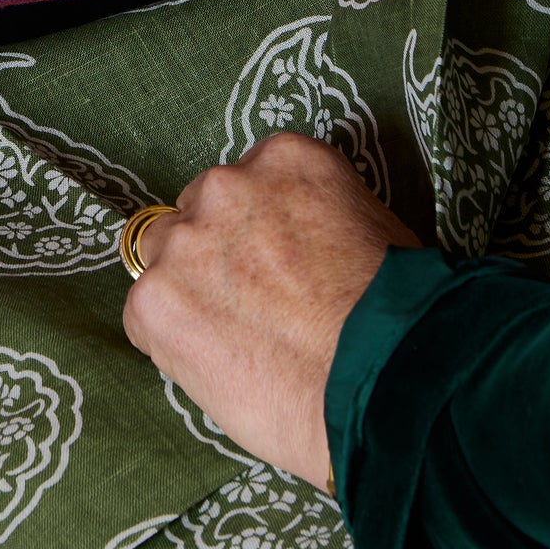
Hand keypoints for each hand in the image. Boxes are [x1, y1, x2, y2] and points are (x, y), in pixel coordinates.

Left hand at [122, 132, 420, 490]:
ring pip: (165, 258)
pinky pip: (147, 316)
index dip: (259, 232)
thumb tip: (307, 249)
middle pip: (199, 213)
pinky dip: (173, 343)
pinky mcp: (154, 299)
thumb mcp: (378, 233)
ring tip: (238, 345)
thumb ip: (322, 219)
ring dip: (188, 292)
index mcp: (286, 159)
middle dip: (218, 255)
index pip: (249, 183)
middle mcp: (226, 184)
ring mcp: (185, 240)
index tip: (278, 268)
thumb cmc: (402, 324)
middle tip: (256, 310)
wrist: (381, 389)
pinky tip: (220, 370)